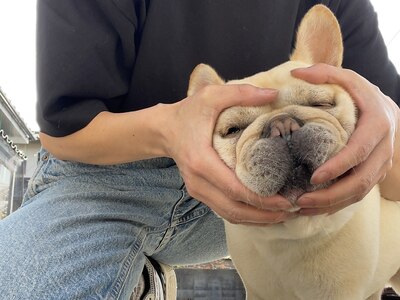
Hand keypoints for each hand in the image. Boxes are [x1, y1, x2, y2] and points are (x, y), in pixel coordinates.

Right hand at [164, 84, 294, 224]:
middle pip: (234, 209)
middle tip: (292, 210)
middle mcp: (198, 182)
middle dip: (265, 214)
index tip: (286, 201)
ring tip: (284, 214)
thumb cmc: (187, 113)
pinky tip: (264, 213)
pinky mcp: (200, 193)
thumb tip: (274, 95)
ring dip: (257, 219)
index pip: (234, 188)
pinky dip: (246, 216)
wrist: (164, 130)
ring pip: (230, 214)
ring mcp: (198, 191)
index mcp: (201, 160)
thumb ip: (241, 93)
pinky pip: (225, 211)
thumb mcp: (211, 96)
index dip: (261, 198)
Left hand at [292, 63, 398, 214]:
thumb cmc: (362, 94)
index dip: (338, 166)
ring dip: (331, 204)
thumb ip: (324, 73)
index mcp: (378, 124)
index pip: (358, 151)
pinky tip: (315, 208)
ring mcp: (381, 164)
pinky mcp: (374, 174)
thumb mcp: (347, 78)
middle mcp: (383, 148)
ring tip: (303, 208)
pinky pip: (358, 194)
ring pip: (360, 193)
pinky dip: (338, 204)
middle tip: (302, 200)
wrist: (386, 109)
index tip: (314, 177)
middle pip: (360, 181)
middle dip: (331, 195)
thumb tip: (295, 74)